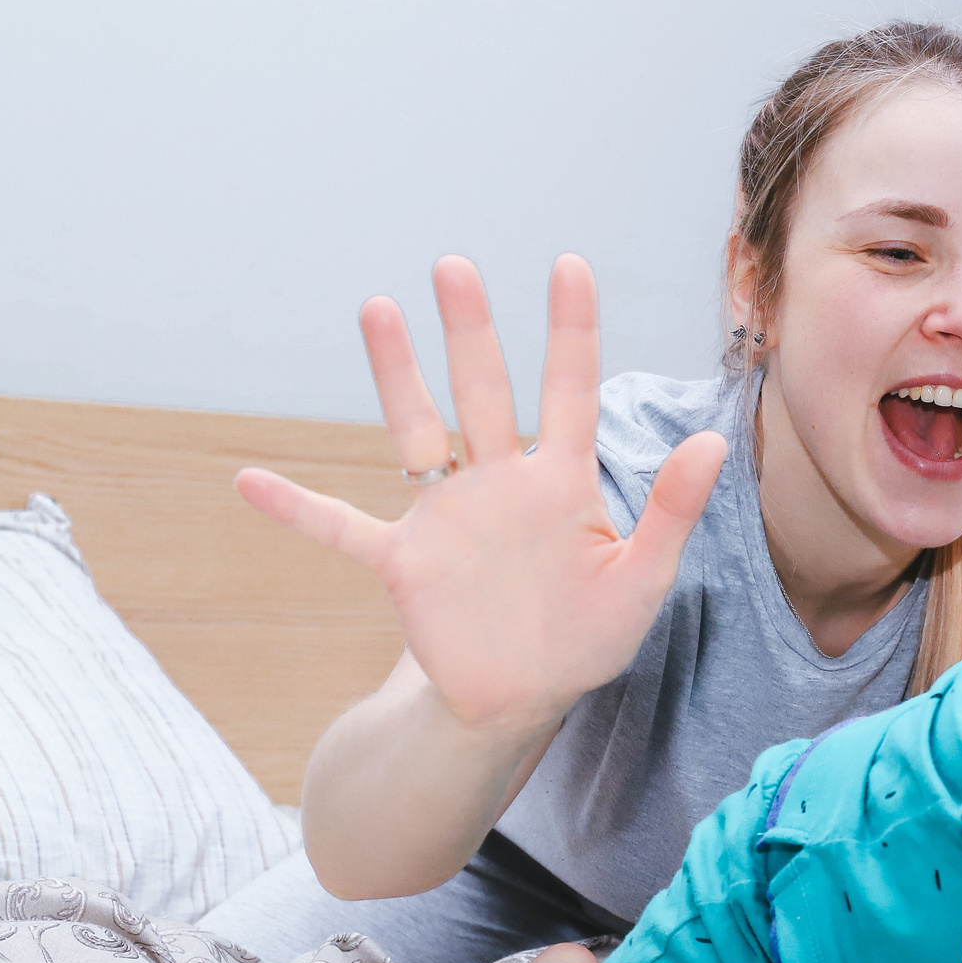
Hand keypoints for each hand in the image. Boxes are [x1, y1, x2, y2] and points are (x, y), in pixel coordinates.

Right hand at [236, 254, 727, 728]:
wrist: (524, 697)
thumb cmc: (589, 635)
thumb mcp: (643, 579)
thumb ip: (673, 511)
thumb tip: (714, 441)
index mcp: (562, 481)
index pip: (569, 389)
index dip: (570, 329)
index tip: (569, 265)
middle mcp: (500, 482)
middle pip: (484, 391)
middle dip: (471, 330)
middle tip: (455, 265)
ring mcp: (447, 516)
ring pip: (415, 430)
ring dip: (396, 375)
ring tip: (377, 307)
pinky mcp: (405, 562)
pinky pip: (343, 529)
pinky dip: (298, 510)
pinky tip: (248, 482)